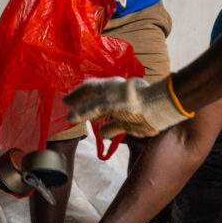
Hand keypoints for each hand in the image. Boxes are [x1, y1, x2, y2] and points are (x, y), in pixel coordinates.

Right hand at [64, 75, 191, 138]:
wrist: (156, 110)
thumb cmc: (129, 101)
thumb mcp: (104, 102)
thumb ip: (87, 109)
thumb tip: (70, 116)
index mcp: (108, 87)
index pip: (88, 88)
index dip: (76, 94)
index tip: (65, 101)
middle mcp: (114, 97)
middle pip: (95, 101)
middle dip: (84, 106)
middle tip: (71, 112)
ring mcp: (122, 110)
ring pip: (104, 114)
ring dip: (94, 118)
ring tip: (83, 124)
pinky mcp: (129, 122)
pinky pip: (115, 127)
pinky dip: (107, 131)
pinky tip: (100, 135)